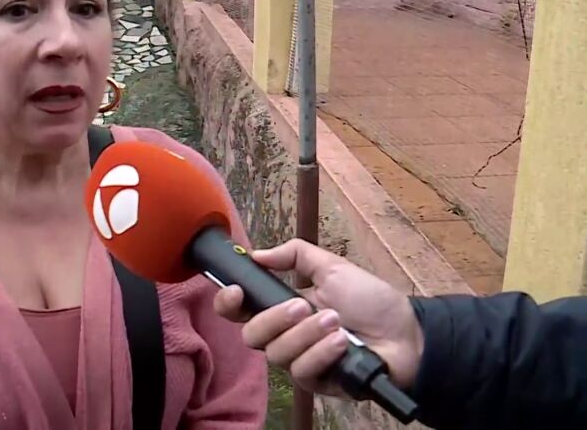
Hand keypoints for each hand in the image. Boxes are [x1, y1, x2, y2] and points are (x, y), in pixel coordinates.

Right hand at [213, 239, 424, 396]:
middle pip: (251, 336)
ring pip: (277, 354)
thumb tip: (257, 253)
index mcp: (282, 308)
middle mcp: (285, 336)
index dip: (228, 303)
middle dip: (275, 319)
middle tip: (303, 305)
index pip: (240, 311)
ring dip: (307, 335)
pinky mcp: (317, 382)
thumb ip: (294, 255)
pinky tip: (342, 342)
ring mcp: (300, 361)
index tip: (236, 290)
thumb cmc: (370, 300)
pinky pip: (303, 371)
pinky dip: (321, 352)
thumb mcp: (332, 267)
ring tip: (336, 321)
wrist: (407, 332)